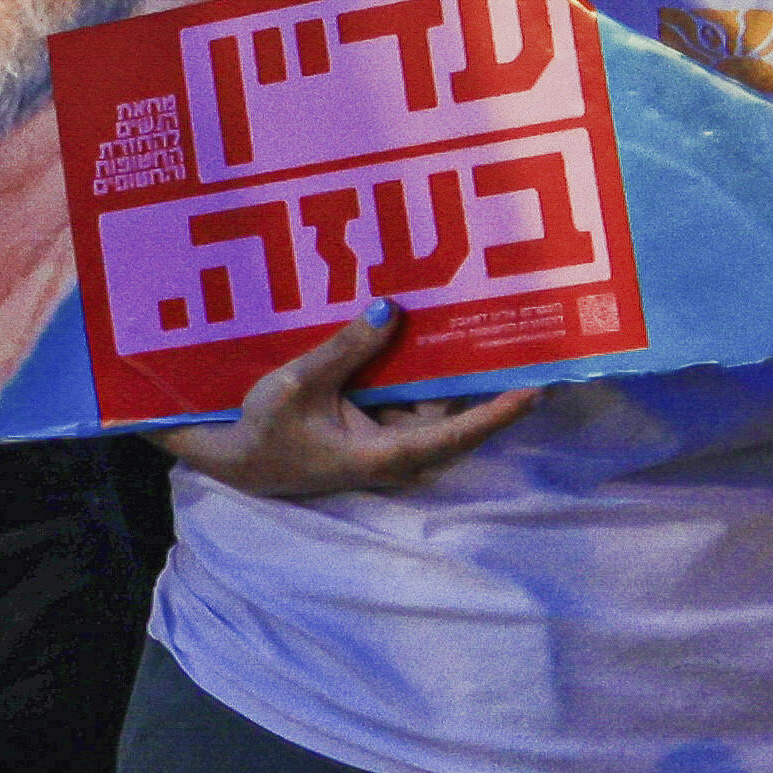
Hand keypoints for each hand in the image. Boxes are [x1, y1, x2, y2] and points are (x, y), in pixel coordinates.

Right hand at [156, 308, 540, 501]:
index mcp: (388, 453)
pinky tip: (417, 335)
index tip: (536, 388)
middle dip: (482, 380)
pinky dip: (415, 372)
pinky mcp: (377, 431)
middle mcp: (400, 452)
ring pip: (433, 404)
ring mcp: (390, 442)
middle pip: (455, 414)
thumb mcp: (298, 384)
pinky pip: (409, 400)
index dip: (500, 411)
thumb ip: (346, 349)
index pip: (459, 432)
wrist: (236, 462)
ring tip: (466, 322)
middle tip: (509, 335)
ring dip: (445, 370)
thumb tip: (391, 310)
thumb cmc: (264, 433)